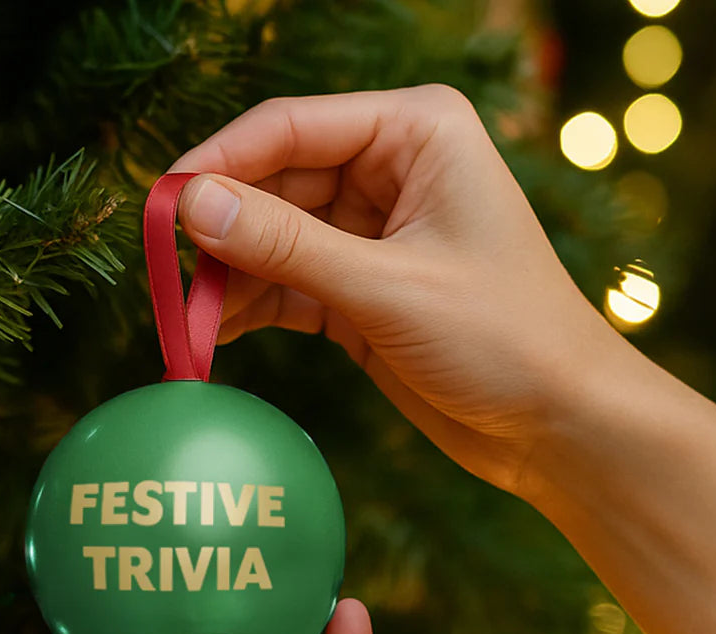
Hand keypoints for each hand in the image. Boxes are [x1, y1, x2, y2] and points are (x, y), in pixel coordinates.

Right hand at [175, 86, 715, 633]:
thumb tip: (192, 204)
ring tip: (189, 319)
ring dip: (231, 277)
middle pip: (274, 182)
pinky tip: (217, 336)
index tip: (159, 207)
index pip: (290, 127)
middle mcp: (391, 170)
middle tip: (169, 279)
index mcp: (415, 132)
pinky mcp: (360, 291)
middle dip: (223, 232)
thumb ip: (286, 247)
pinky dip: (253, 309)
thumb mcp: (386, 288)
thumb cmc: (502, 339)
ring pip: (274, 238)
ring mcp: (372, 233)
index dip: (218, 164)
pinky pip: (287, 285)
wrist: (556, 423)